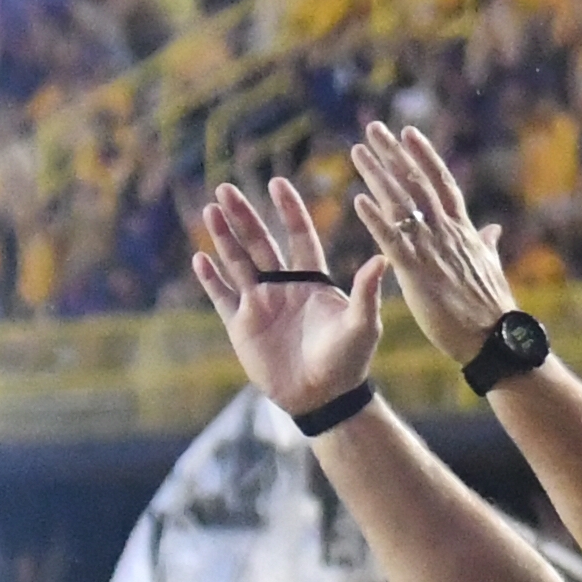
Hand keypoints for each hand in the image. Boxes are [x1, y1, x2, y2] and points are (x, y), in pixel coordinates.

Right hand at [192, 176, 388, 415]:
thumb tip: (382, 258)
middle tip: (226, 189)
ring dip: (223, 238)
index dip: (288, 210)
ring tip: (211, 211)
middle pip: (260, 243)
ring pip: (238, 263)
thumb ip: (367, 292)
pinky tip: (199, 259)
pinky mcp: (242, 326)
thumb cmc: (348, 362)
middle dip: (244, 216)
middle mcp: (284, 286)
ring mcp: (260, 304)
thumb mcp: (362, 325)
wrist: (323, 398)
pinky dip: (210, 280)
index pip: (299, 236)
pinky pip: (222, 298)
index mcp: (312, 280)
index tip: (277, 184)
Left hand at [347, 122, 517, 370]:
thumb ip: (486, 243)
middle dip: (394, 154)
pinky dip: (376, 219)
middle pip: (416, 183)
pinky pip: (393, 241)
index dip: (424, 155)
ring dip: (378, 175)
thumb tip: (493, 228)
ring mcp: (432, 250)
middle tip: (374, 128)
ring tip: (358, 151)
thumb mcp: (490, 267)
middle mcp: (447, 232)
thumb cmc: (492, 308)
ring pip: (402, 204)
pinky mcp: (418, 273)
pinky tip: (358, 200)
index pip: (441, 182)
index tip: (408, 132)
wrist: (495, 339)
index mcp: (463, 229)